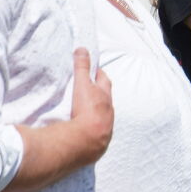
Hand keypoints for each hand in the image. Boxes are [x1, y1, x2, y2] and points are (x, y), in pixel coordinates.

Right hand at [66, 48, 113, 164]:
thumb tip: (82, 49)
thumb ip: (81, 67)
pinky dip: (92, 129)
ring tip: (86, 111)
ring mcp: (106, 127)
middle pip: (106, 98)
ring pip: (103, 115)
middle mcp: (109, 111)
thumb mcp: (82, 85)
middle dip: (99, 92)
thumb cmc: (85, 110)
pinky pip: (97, 132)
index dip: (97, 74)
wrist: (86, 141)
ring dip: (97, 112)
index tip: (92, 70)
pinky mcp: (99, 142)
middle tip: (90, 88)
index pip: (103, 79)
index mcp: (105, 96)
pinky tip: (85, 131)